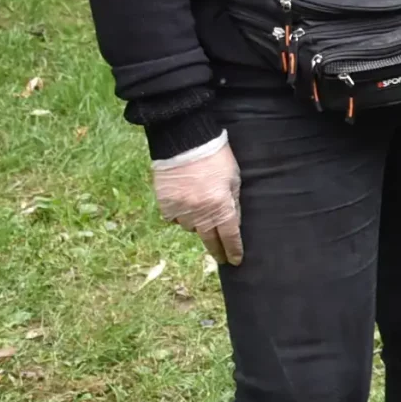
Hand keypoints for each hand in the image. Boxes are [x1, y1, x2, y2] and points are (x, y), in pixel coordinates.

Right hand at [154, 139, 242, 264]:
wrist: (185, 142)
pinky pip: (174, 218)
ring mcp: (181, 211)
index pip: (230, 237)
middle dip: (217, 251)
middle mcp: (200, 214)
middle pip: (210, 240)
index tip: (235, 260)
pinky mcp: (165, 205)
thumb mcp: (234, 179)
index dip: (233, 250)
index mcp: (221, 208)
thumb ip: (234, 203)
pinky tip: (185, 204)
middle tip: (221, 258)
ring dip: (197, 225)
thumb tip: (233, 223)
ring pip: (191, 228)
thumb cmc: (216, 157)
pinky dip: (180, 215)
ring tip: (201, 213)